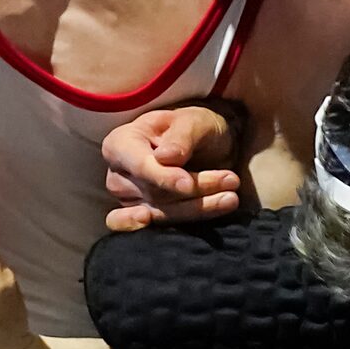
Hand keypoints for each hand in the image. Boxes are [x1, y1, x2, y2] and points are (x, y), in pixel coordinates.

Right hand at [102, 104, 244, 232]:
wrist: (207, 146)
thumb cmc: (195, 127)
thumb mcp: (193, 121)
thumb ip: (181, 137)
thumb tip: (165, 158)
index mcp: (121, 144)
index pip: (139, 166)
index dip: (163, 177)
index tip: (189, 184)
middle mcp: (118, 175)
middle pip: (154, 192)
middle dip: (194, 190)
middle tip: (231, 181)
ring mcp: (130, 200)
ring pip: (163, 212)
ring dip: (199, 207)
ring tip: (231, 197)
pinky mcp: (145, 218)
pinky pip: (162, 227)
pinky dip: (182, 226)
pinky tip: (195, 227)